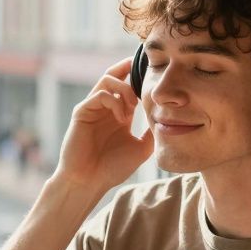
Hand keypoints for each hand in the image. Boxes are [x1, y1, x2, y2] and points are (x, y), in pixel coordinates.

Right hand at [51, 56, 153, 191]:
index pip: (128, 85)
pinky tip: (122, 118)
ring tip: (134, 105)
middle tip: (146, 72)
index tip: (157, 76)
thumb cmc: (112, 168)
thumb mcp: (141, 148)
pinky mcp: (81, 112)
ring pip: (107, 79)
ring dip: (124, 88)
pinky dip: (114, 101)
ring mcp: (92, 108)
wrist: (89, 182)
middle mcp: (105, 107)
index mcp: (119, 113)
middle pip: (114, 74)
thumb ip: (152, 132)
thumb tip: (169, 119)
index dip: (140, 77)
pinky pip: (99, 95)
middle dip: (129, 67)